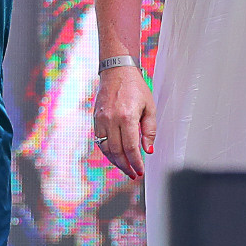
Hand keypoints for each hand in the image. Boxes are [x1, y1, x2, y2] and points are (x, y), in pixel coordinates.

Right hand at [94, 64, 156, 180]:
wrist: (116, 71)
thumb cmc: (135, 87)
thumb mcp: (149, 107)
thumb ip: (149, 130)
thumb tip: (148, 151)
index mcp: (127, 116)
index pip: (130, 148)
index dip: (136, 163)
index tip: (140, 171)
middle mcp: (111, 120)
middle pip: (117, 152)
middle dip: (126, 166)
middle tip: (133, 174)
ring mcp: (101, 120)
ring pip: (106, 149)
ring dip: (116, 162)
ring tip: (125, 168)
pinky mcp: (95, 119)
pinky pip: (100, 141)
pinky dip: (107, 152)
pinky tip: (116, 156)